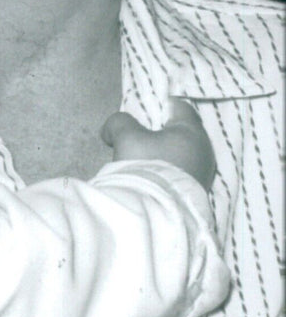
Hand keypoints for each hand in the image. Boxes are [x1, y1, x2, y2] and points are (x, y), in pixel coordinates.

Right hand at [101, 100, 215, 190]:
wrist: (157, 212)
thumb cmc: (146, 165)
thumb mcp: (126, 136)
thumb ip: (119, 122)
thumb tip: (111, 129)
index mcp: (192, 132)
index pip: (180, 107)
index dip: (161, 104)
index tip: (145, 109)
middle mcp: (204, 151)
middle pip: (183, 131)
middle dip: (163, 131)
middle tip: (141, 134)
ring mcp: (204, 174)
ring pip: (184, 153)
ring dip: (166, 153)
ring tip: (144, 158)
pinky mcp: (198, 193)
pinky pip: (184, 172)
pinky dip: (170, 170)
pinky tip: (153, 175)